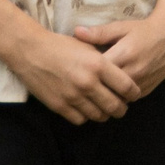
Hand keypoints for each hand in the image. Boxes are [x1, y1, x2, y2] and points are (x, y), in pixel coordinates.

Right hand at [2, 21, 142, 123]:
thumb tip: (120, 73)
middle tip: (121, 106)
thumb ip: (105, 61)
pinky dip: (86, 116)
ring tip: (104, 108)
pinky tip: (86, 108)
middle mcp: (88, 83)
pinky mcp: (60, 106)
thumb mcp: (87, 46)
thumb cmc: (61, 45)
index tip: (134, 95)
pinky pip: (80, 120)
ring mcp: (73, 97)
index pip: (126, 87)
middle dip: (122, 109)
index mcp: (98, 64)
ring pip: (99, 116)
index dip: (134, 94)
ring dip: (104, 114)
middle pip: (115, 106)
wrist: (30, 51)